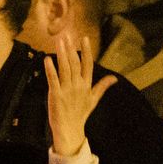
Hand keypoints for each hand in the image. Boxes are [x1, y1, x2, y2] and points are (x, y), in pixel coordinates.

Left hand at [44, 35, 115, 157]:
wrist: (70, 129)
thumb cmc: (80, 113)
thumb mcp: (93, 99)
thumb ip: (102, 86)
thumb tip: (115, 78)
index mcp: (86, 85)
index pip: (88, 64)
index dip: (86, 51)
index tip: (84, 38)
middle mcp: (78, 85)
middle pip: (75, 64)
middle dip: (71, 49)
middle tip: (67, 34)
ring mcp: (67, 90)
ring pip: (65, 68)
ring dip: (62, 54)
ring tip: (59, 41)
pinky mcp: (56, 95)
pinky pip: (53, 79)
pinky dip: (50, 69)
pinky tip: (47, 59)